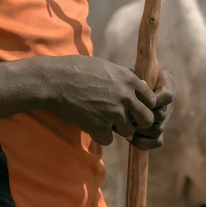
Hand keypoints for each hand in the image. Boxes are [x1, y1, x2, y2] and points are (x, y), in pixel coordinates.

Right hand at [42, 55, 156, 146]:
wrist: (54, 80)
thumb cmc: (76, 69)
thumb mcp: (105, 67)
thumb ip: (124, 79)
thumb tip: (140, 86)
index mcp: (128, 79)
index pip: (151, 100)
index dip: (141, 105)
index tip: (130, 106)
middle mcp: (125, 96)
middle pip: (147, 119)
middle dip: (136, 121)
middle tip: (122, 119)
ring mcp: (113, 112)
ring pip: (128, 131)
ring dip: (116, 129)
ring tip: (100, 118)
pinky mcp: (100, 127)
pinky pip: (108, 139)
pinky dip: (99, 134)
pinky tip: (88, 122)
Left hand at [130, 68, 174, 150]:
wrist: (118, 88)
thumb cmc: (123, 77)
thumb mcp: (129, 74)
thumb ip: (137, 79)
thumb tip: (142, 86)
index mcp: (165, 82)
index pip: (168, 96)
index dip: (153, 101)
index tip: (137, 100)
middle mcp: (167, 101)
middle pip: (161, 115)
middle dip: (142, 117)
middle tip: (126, 116)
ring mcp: (164, 116)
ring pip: (157, 129)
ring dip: (140, 130)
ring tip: (125, 125)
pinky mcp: (159, 129)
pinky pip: (157, 141)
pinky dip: (143, 142)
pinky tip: (129, 137)